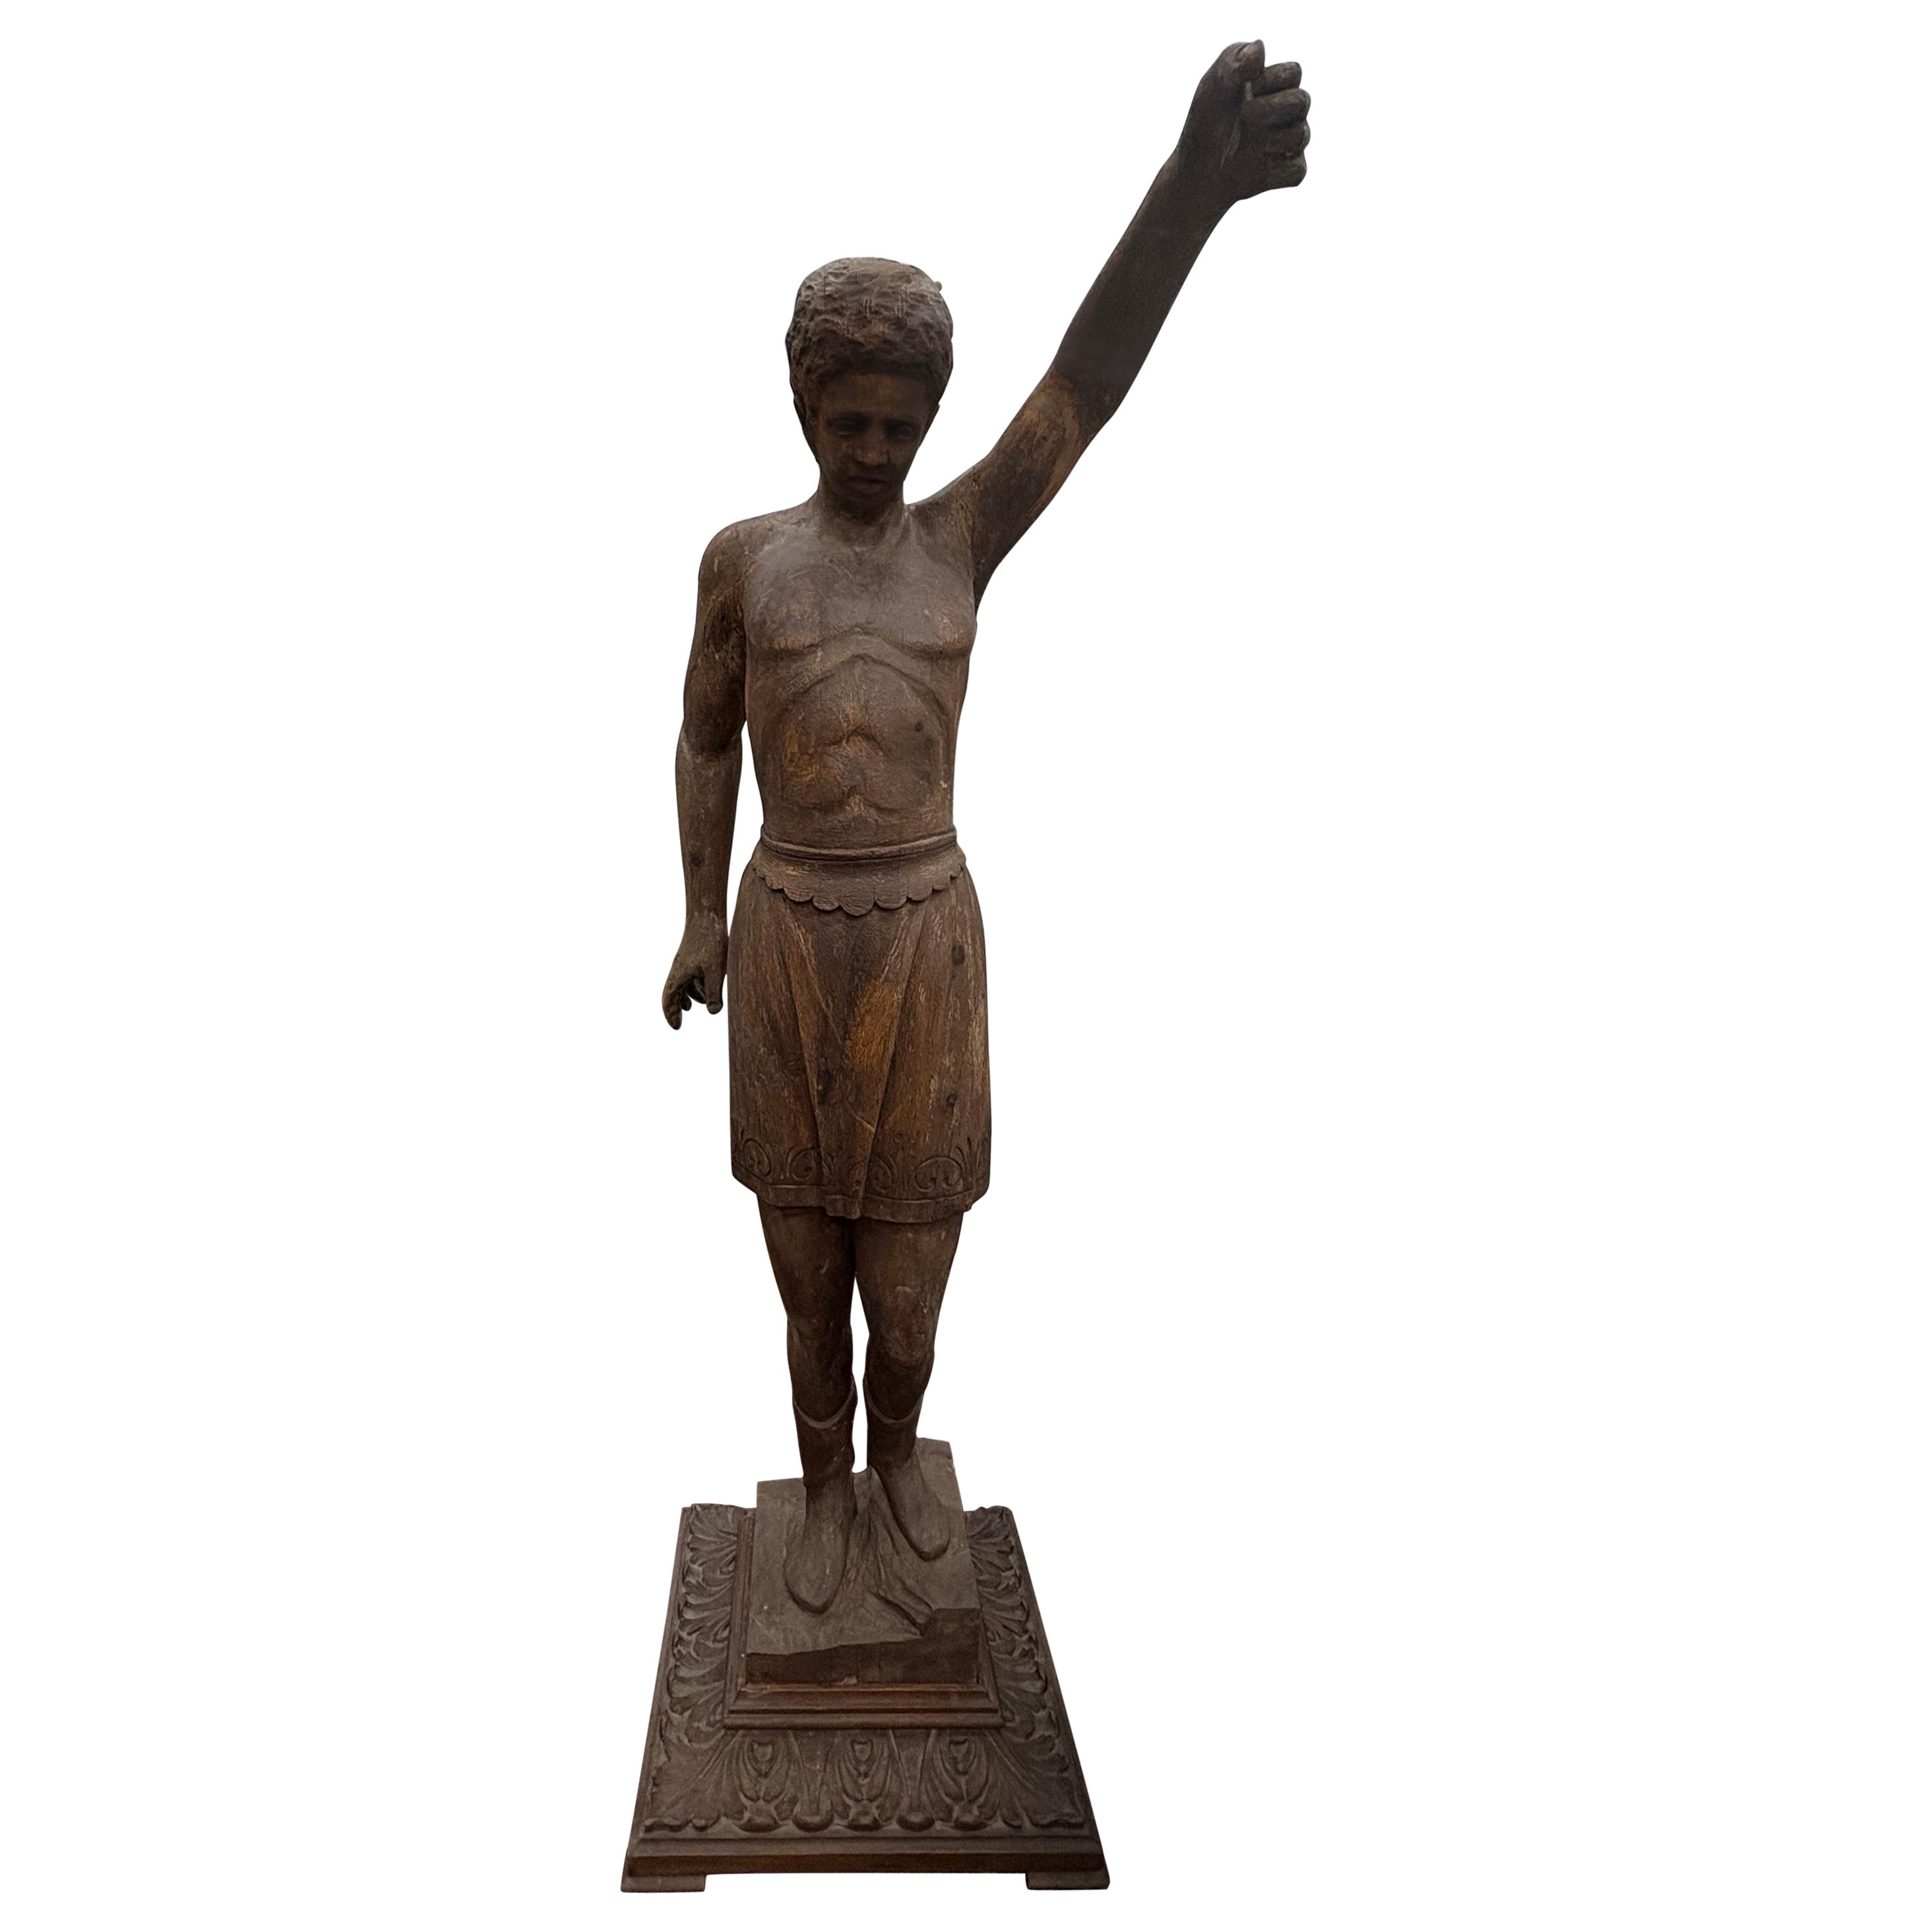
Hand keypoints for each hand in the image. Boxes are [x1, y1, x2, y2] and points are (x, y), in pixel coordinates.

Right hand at [662, 913, 725, 1028]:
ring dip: (685, 997)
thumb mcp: (715, 970)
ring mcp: (685, 963)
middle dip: (674, 1009)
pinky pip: (688, 976)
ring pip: (681, 985)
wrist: (707, 915)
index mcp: (679, 975)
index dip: (671, 1015)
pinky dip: (693, 986)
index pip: (669, 1000)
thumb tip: (713, 1012)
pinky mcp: (692, 956)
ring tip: (691, 1007)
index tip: (677, 1027)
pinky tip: (704, 990)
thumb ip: (714, 992)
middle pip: (671, 994)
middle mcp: (678, 970)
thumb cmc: (711, 941)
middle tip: (678, 1023)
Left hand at [1176, 41, 1310, 207]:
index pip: (1293, 72)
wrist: (1197, 170)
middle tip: (1244, 115)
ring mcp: (1290, 143)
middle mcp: (1288, 112)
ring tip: (1245, 143)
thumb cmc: (1207, 122)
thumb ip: (1235, 62)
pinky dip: (1276, 171)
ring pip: (1301, 135)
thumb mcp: (1214, 86)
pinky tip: (1255, 167)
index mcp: (1275, 85)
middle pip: (1303, 101)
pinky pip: (1296, 171)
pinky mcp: (1288, 172)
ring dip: (1271, 139)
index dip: (1270, 80)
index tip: (1244, 90)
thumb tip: (1259, 46)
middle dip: (1272, 108)